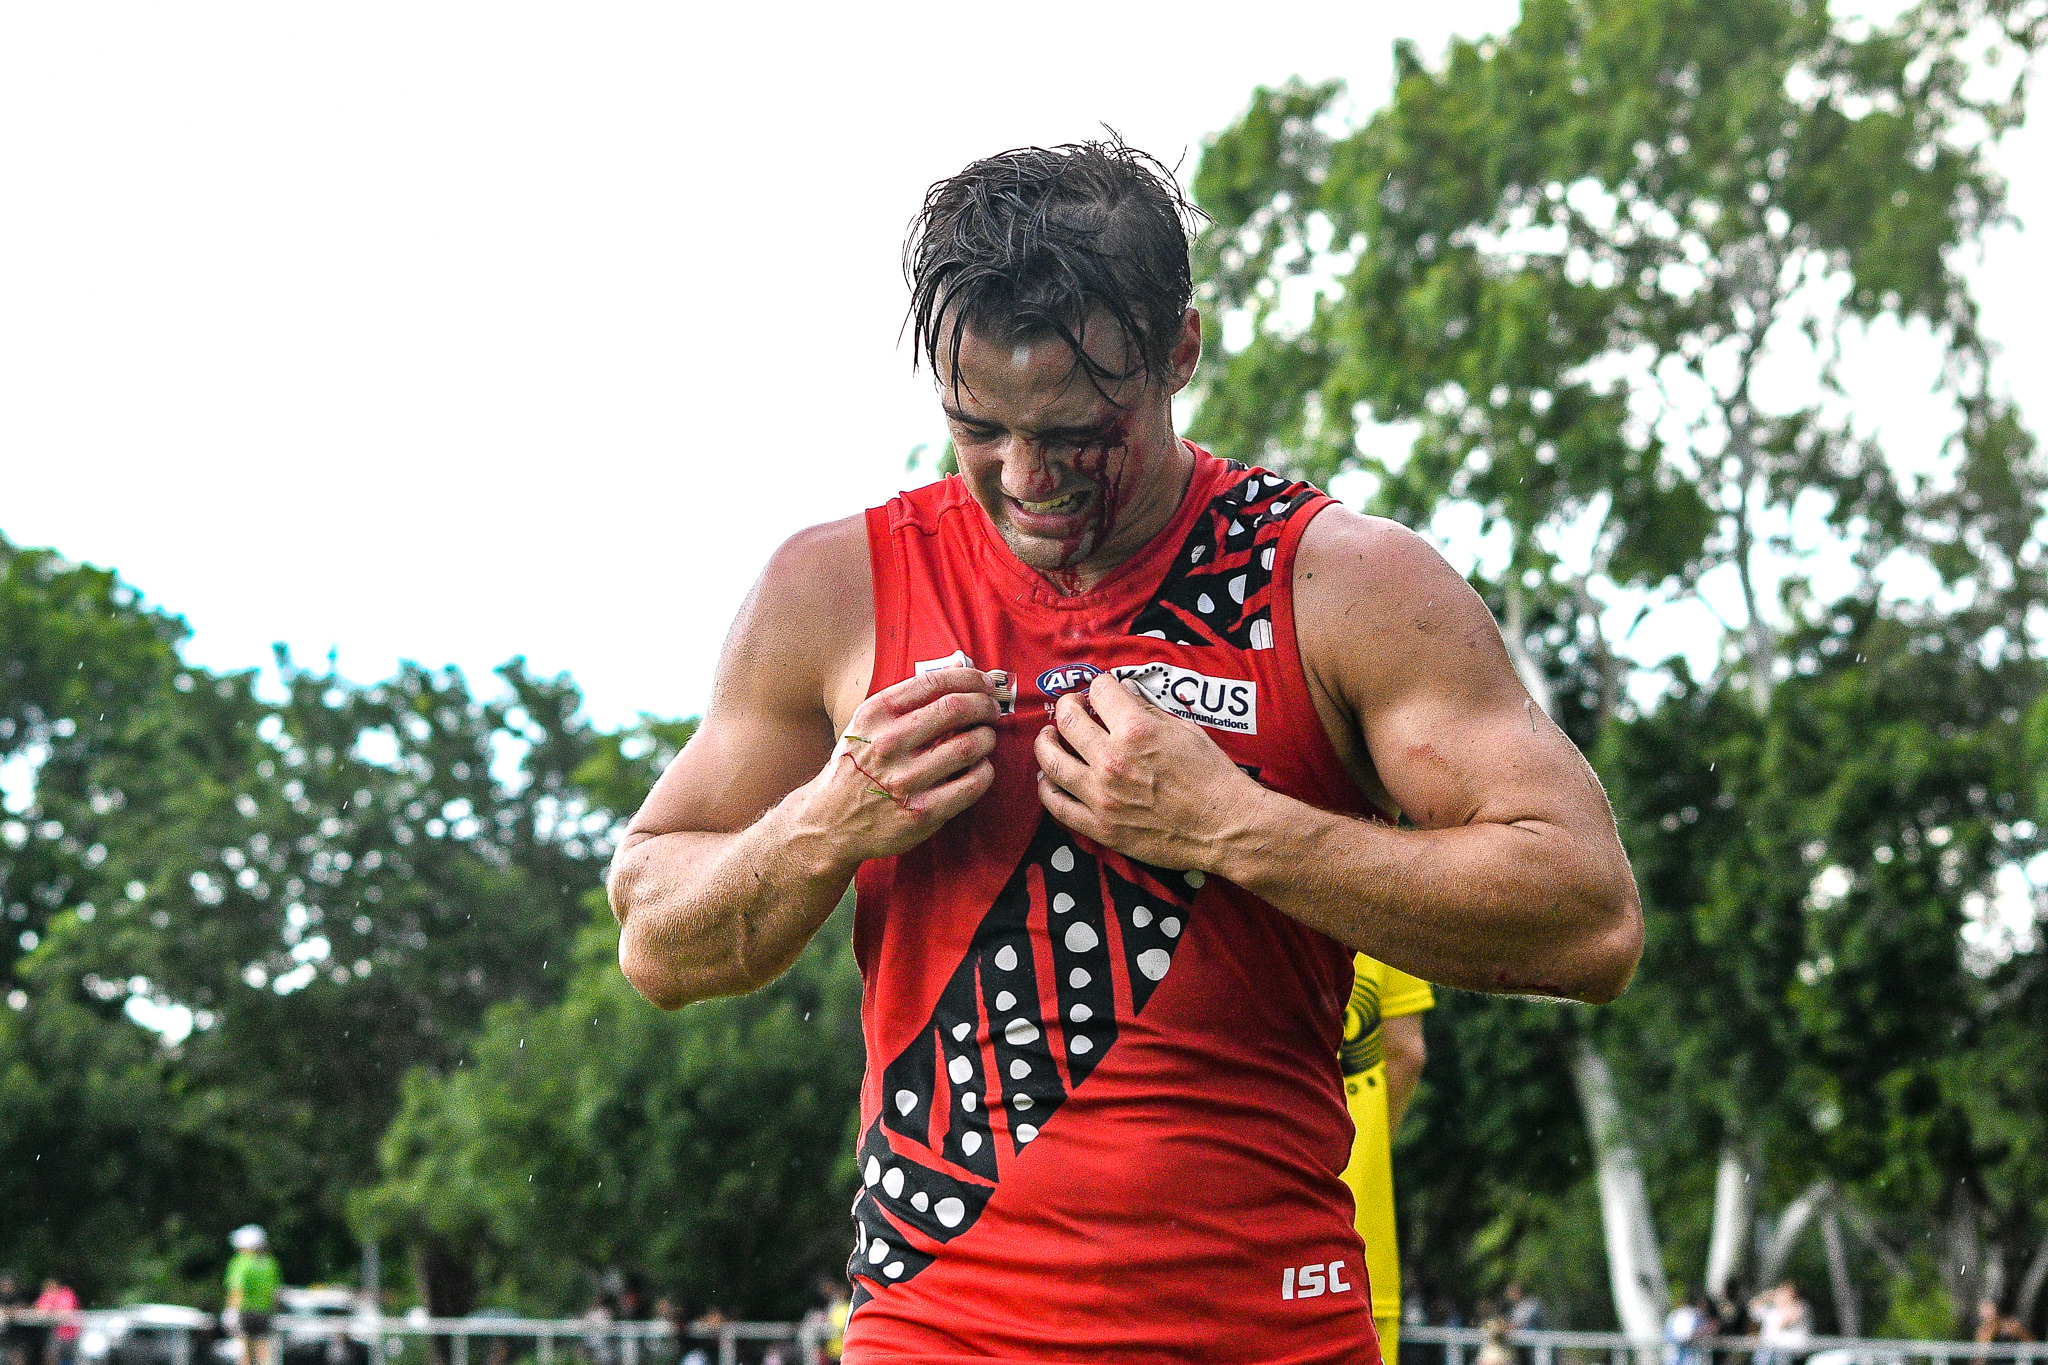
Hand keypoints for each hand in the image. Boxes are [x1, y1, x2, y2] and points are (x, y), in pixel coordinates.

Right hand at [794, 667, 998, 863]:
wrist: (829, 822)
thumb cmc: (857, 766)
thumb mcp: (868, 724)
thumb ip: (909, 698)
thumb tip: (958, 667)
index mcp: (875, 715)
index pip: (933, 682)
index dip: (969, 678)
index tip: (983, 683)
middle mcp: (887, 744)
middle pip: (957, 709)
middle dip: (985, 705)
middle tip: (991, 711)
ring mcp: (905, 781)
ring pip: (970, 746)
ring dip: (987, 738)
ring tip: (985, 739)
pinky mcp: (922, 813)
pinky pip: (973, 784)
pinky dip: (985, 771)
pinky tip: (979, 768)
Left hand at [1033, 672, 1261, 870]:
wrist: (1225, 826)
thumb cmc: (1212, 777)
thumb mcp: (1185, 730)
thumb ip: (1149, 709)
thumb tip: (1124, 690)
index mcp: (1136, 730)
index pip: (1098, 691)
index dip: (1098, 686)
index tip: (1100, 692)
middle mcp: (1113, 759)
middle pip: (1066, 720)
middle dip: (1067, 706)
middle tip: (1071, 708)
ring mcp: (1102, 795)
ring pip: (1052, 761)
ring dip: (1046, 743)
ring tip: (1049, 737)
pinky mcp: (1100, 827)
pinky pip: (1058, 806)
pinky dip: (1047, 789)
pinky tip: (1047, 779)